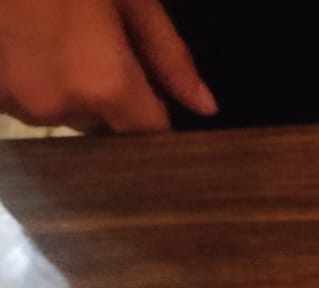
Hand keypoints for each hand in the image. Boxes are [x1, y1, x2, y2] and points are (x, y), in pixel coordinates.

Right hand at [0, 0, 216, 132]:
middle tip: (93, 39)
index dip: (154, 111)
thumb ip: (168, 56)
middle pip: (101, 124)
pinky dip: (25, 75)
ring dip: (61, 85)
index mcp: (105, 86)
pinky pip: (18, 96)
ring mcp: (11, 101)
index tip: (151, 87)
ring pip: (56, 110)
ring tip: (50, 29)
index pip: (148, 133)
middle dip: (106, 94)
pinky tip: (21, 36)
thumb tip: (205, 107)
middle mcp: (57, 107)